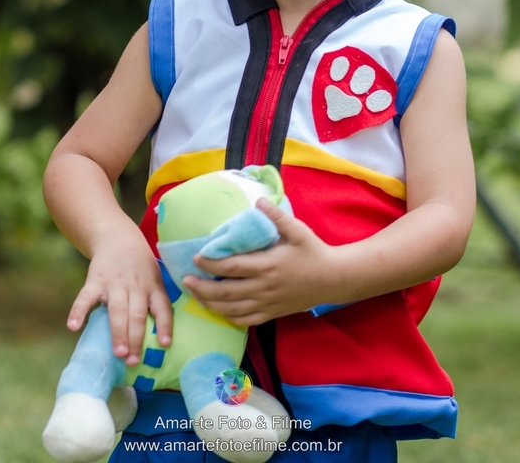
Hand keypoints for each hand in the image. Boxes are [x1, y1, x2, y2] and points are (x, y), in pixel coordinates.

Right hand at [66, 235, 172, 365]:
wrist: (117, 237)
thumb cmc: (139, 265)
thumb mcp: (154, 277)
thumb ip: (154, 301)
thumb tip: (160, 336)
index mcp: (152, 286)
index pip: (162, 307)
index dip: (165, 326)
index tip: (165, 344)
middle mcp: (136, 286)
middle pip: (137, 315)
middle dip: (136, 339)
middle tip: (133, 361)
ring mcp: (115, 283)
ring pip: (118, 310)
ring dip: (118, 332)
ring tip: (119, 353)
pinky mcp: (95, 279)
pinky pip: (86, 297)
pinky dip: (78, 311)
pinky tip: (73, 326)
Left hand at [183, 198, 342, 325]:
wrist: (333, 279)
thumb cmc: (313, 252)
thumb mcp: (298, 230)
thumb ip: (276, 216)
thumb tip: (257, 200)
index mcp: (268, 266)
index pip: (232, 268)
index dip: (211, 264)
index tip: (196, 258)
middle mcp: (265, 287)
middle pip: (226, 292)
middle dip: (202, 288)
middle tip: (185, 280)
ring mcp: (268, 303)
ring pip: (232, 309)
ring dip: (210, 304)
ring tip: (195, 295)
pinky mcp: (272, 314)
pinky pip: (246, 320)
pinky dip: (228, 317)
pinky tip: (218, 310)